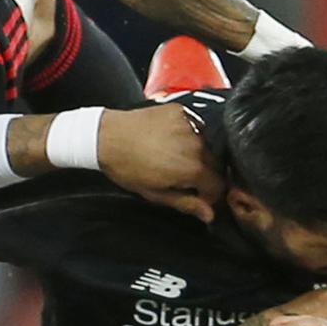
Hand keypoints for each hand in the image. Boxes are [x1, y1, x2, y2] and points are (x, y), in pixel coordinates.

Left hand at [97, 104, 223, 221]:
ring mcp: (190, 125)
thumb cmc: (127, 167)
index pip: (219, 185)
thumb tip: (208, 214)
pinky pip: (194, 126)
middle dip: (205, 174)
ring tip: (173, 158)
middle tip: (185, 178)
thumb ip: (186, 203)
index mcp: (193, 168)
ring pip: (205, 144)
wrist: (106, 137)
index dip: (211, 195)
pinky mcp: (181, 112)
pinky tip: (170, 140)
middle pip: (216, 164)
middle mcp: (197, 144)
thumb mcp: (155, 193)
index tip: (200, 196)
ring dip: (196, 153)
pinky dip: (187, 135)